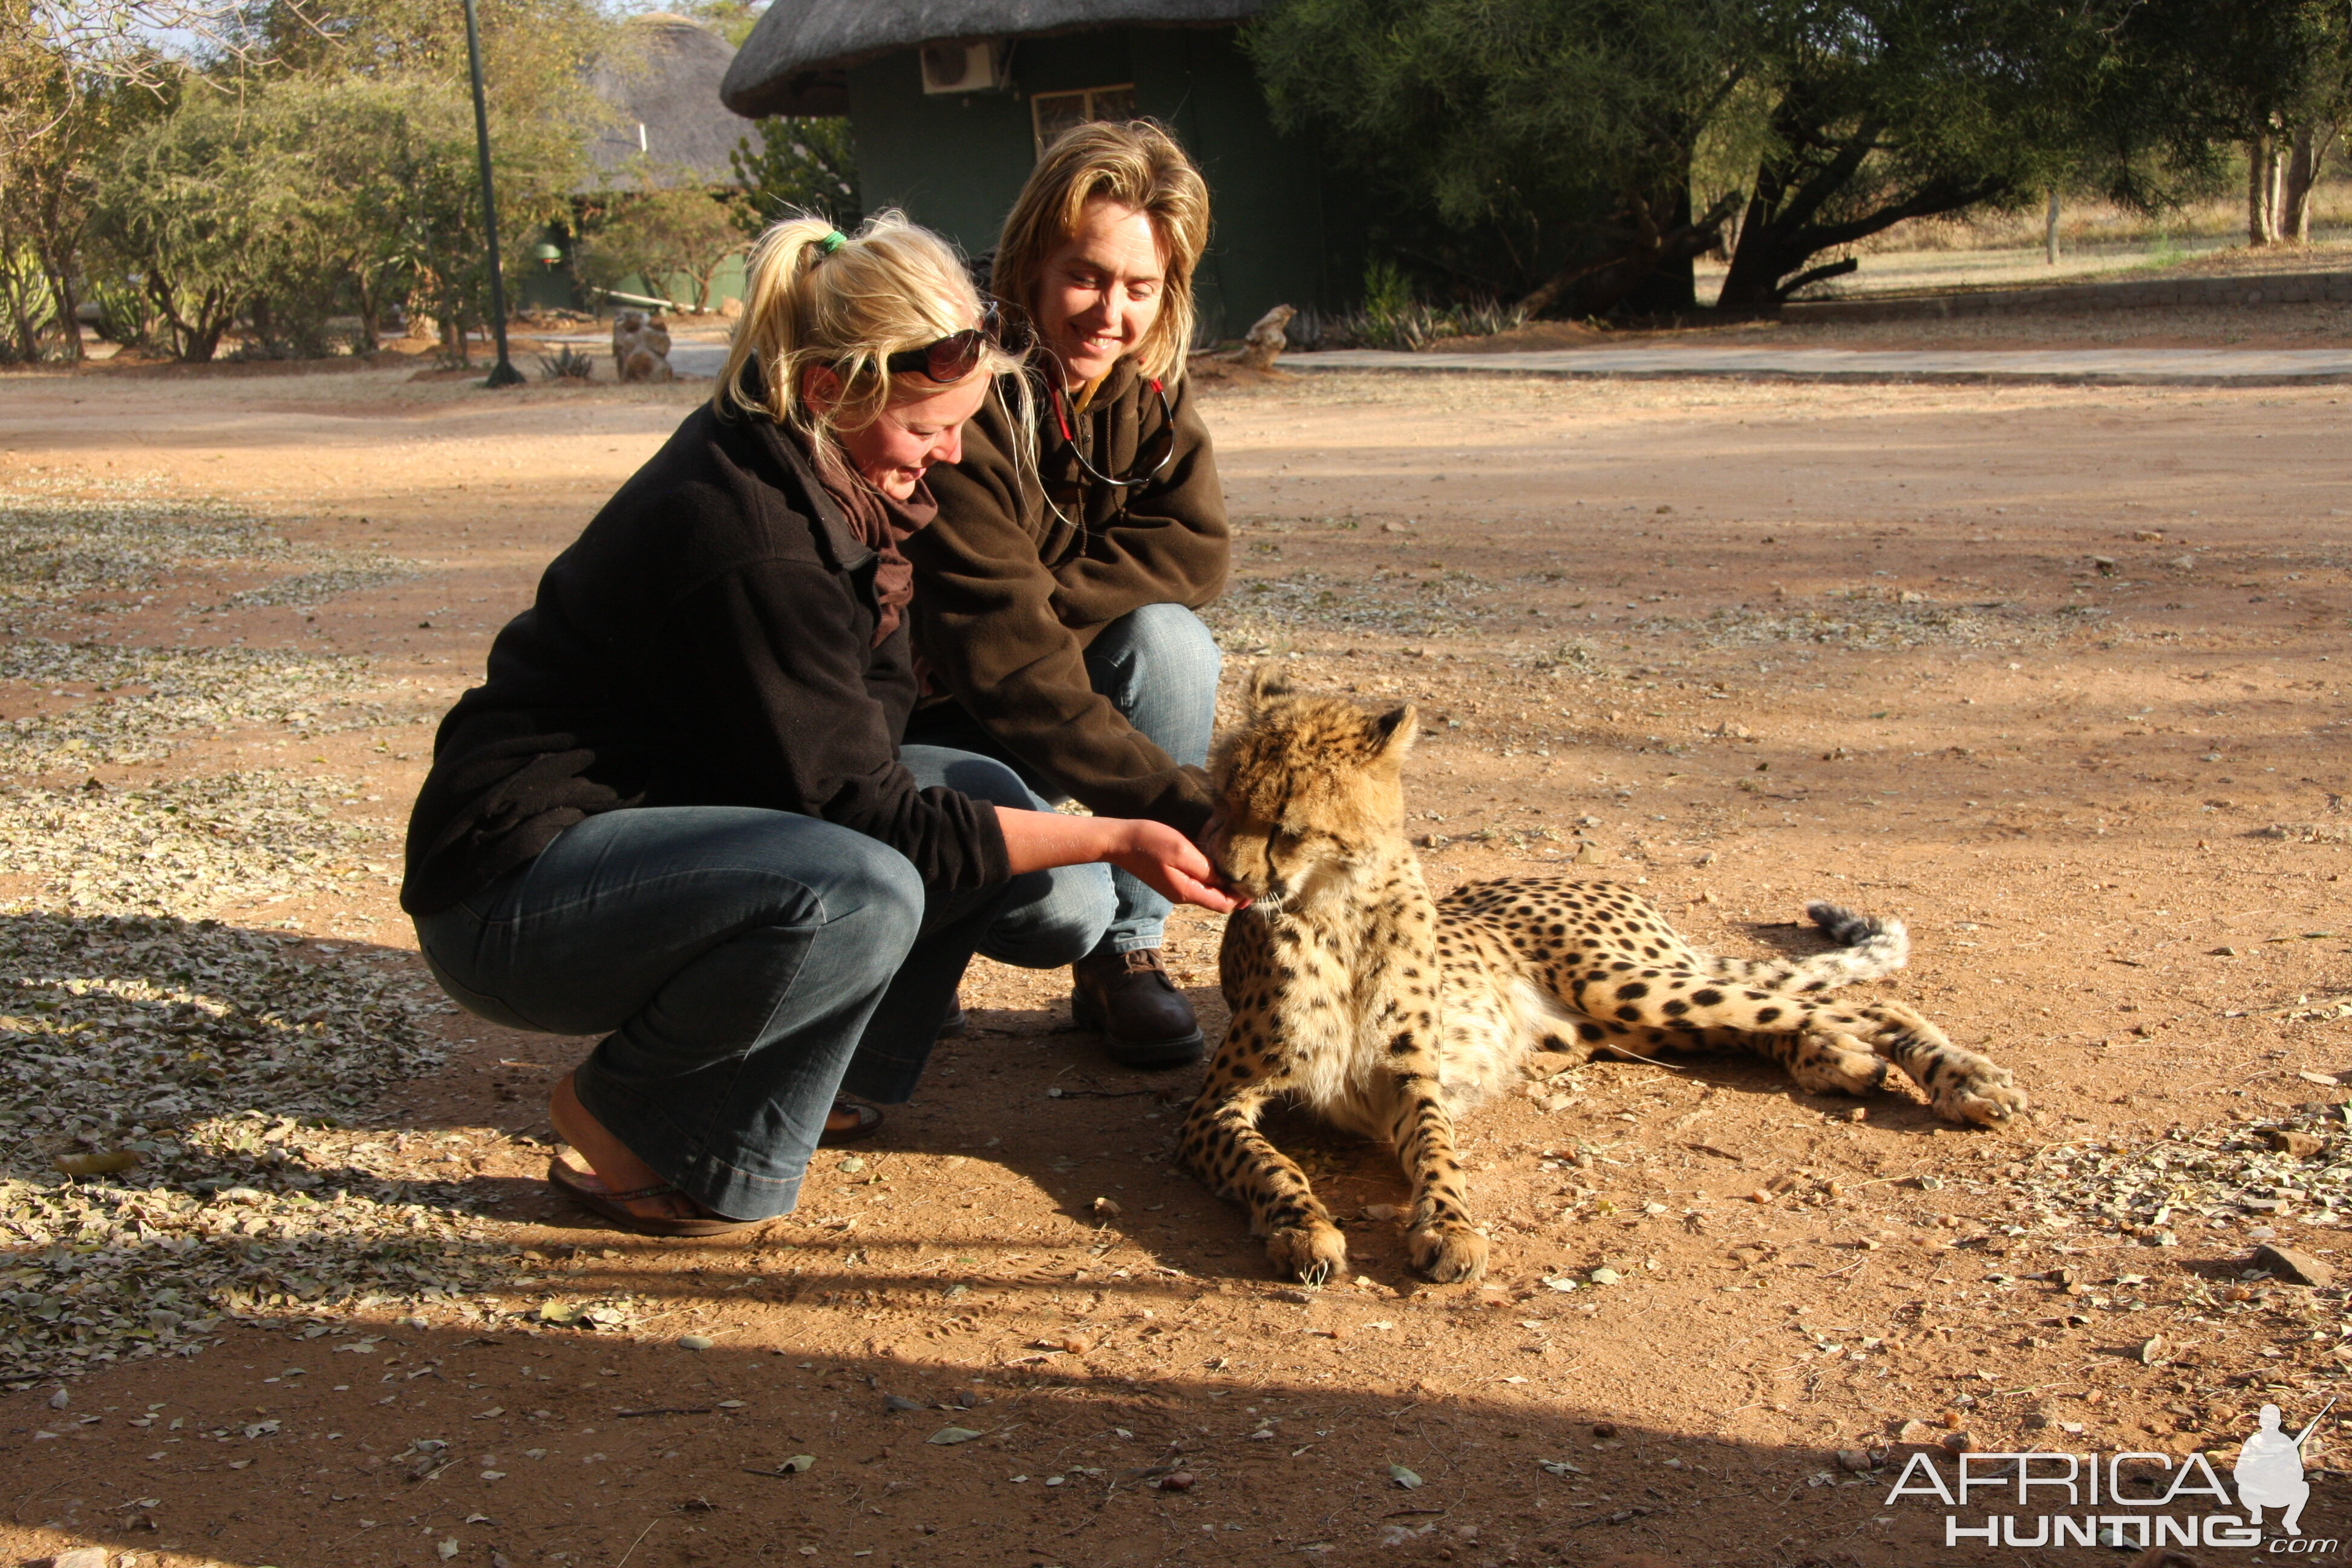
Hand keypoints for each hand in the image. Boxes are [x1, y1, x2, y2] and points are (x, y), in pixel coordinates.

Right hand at [994, 807, 1248, 912]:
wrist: (1119, 840)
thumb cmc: (1149, 842)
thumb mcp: (1182, 851)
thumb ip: (1206, 868)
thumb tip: (1228, 881)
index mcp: (1187, 892)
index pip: (1224, 905)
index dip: (1243, 898)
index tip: (1258, 883)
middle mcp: (1183, 895)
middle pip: (1218, 900)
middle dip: (1236, 891)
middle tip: (1254, 873)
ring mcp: (1176, 887)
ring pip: (1209, 891)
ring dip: (1224, 882)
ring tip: (1239, 865)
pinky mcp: (1171, 877)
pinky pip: (1198, 881)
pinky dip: (1211, 875)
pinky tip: (1216, 860)